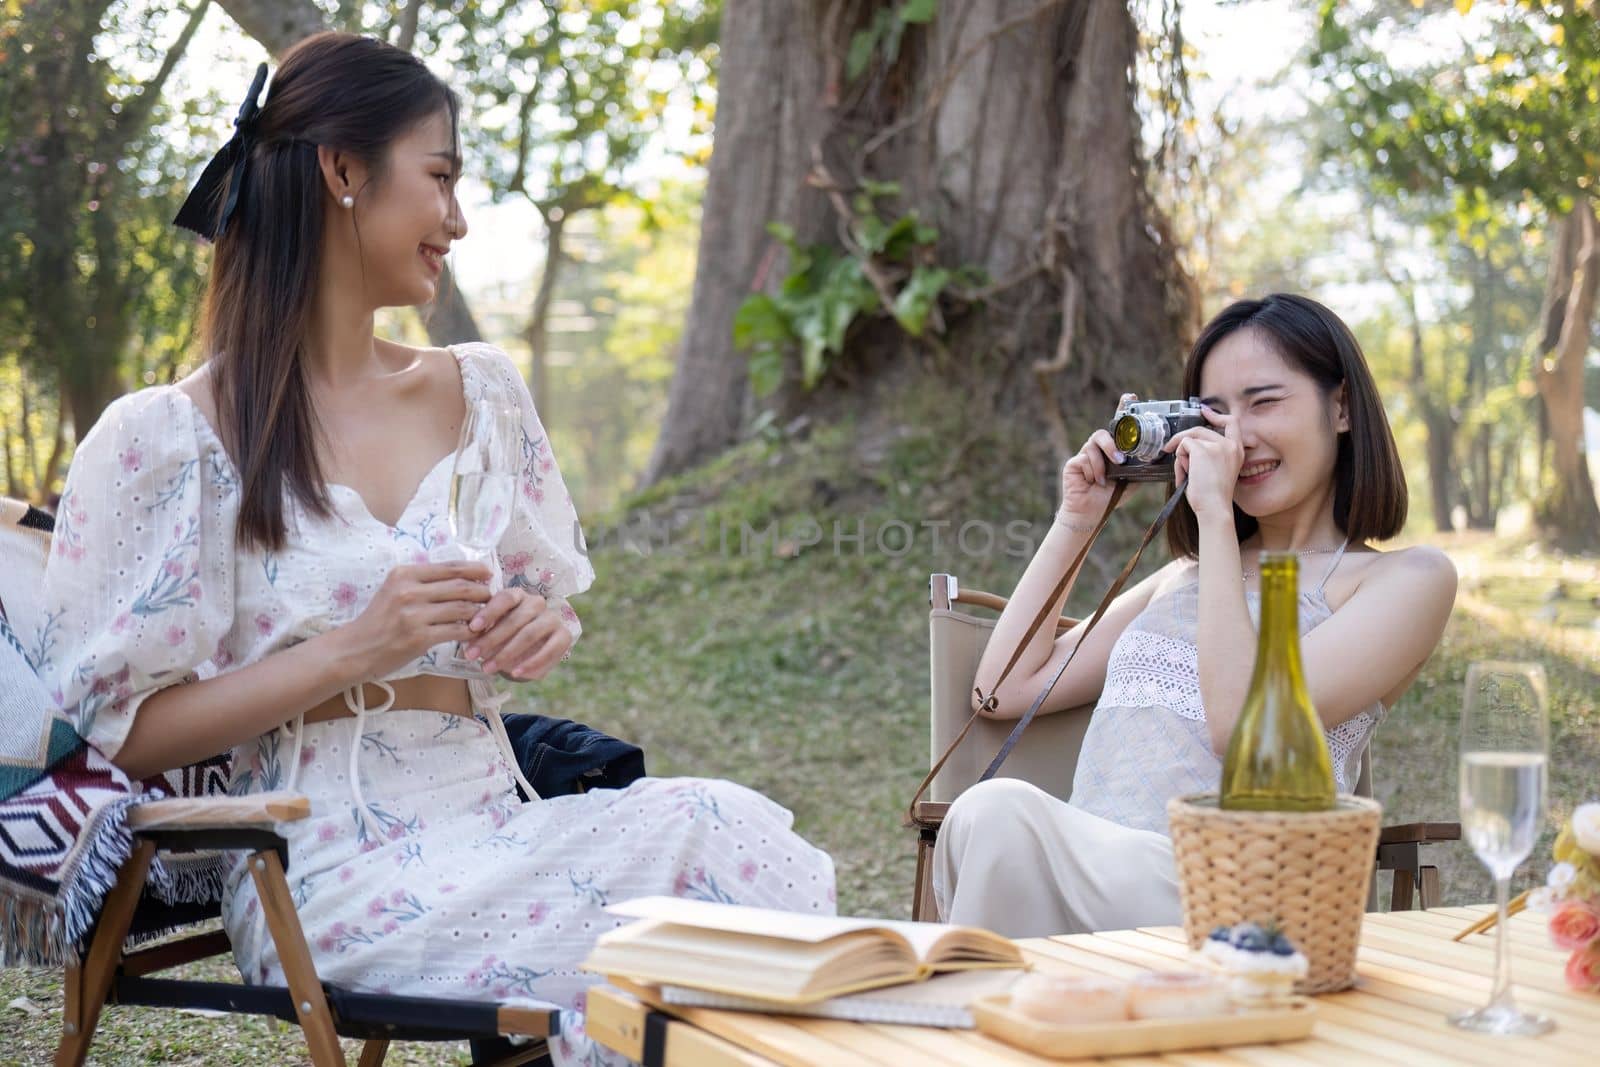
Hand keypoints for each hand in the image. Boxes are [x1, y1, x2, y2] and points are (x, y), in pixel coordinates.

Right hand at [341, 561, 493, 677]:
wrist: (355, 649)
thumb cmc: (378, 620)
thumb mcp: (394, 590)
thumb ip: (422, 582)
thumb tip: (460, 577)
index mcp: (404, 574)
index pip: (449, 567)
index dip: (474, 569)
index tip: (488, 573)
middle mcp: (409, 591)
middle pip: (460, 586)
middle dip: (482, 591)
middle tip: (491, 596)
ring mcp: (414, 614)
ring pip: (462, 608)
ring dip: (480, 612)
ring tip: (487, 615)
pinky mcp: (420, 637)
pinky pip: (456, 631)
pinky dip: (471, 631)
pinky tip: (476, 633)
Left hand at [462, 587, 573, 680]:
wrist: (530, 649)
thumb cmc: (504, 636)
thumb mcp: (491, 630)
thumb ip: (481, 630)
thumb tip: (464, 635)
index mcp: (518, 595)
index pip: (505, 598)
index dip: (488, 612)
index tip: (471, 628)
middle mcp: (537, 603)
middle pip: (515, 619)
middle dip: (491, 639)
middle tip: (471, 655)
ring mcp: (552, 618)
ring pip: (529, 634)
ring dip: (506, 653)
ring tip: (487, 668)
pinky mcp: (563, 636)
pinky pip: (549, 650)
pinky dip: (531, 663)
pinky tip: (515, 673)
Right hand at [1057, 392, 1136, 527]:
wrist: (1092, 513)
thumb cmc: (1111, 497)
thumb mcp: (1131, 481)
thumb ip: (1139, 467)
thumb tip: (1156, 458)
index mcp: (1112, 451)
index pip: (1117, 427)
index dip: (1122, 410)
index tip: (1130, 397)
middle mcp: (1098, 450)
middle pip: (1103, 433)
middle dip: (1112, 444)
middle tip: (1120, 459)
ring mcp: (1084, 455)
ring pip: (1093, 443)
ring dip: (1103, 459)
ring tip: (1106, 476)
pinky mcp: (1073, 463)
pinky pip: (1084, 459)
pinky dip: (1092, 471)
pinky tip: (1093, 482)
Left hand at [1164, 404, 1242, 520]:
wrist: (1214, 507)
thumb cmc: (1212, 496)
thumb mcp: (1218, 470)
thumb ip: (1210, 455)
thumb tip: (1187, 445)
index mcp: (1236, 450)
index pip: (1232, 422)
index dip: (1216, 415)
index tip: (1204, 411)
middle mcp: (1229, 445)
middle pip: (1200, 429)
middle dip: (1182, 440)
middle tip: (1169, 448)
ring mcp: (1216, 445)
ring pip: (1188, 439)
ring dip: (1181, 456)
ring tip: (1186, 473)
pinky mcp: (1202, 449)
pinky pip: (1182, 446)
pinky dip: (1179, 461)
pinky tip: (1185, 474)